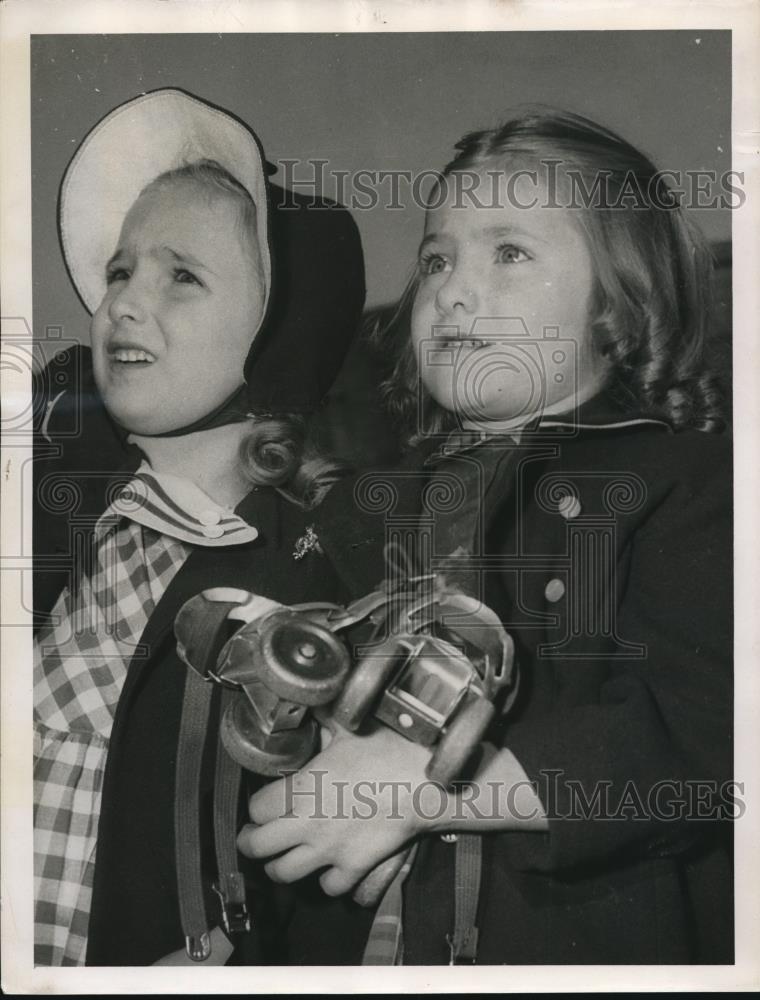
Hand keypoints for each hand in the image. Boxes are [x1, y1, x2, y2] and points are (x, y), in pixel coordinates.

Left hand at [237, 723, 441, 896]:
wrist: (424, 782)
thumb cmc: (388, 750)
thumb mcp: (347, 727)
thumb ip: (323, 721)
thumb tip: (313, 705)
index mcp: (301, 788)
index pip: (256, 808)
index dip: (256, 806)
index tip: (262, 803)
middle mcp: (307, 822)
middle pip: (257, 847)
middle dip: (251, 841)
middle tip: (254, 835)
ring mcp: (329, 848)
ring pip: (284, 873)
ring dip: (280, 865)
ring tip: (283, 856)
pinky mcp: (353, 866)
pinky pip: (328, 887)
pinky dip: (325, 880)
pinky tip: (328, 866)